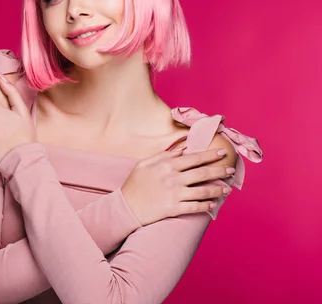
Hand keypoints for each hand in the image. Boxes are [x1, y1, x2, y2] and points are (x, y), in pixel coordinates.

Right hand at [120, 147, 234, 225]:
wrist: (125, 207)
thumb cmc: (134, 184)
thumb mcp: (145, 164)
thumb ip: (164, 154)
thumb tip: (183, 148)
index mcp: (166, 165)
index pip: (194, 158)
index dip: (210, 155)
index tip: (222, 153)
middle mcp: (173, 179)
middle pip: (203, 173)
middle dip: (220, 171)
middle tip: (231, 170)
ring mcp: (174, 194)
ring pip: (203, 191)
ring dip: (218, 189)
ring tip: (227, 188)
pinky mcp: (174, 209)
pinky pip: (195, 207)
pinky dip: (206, 205)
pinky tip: (214, 203)